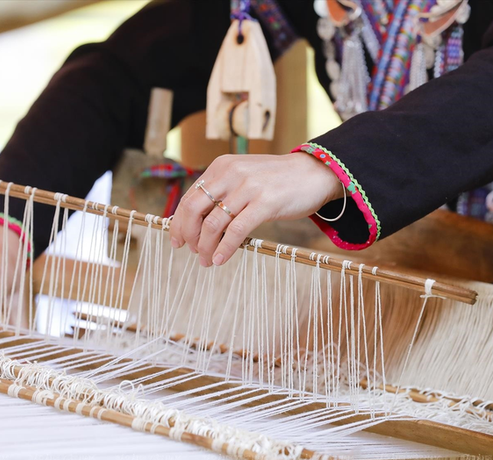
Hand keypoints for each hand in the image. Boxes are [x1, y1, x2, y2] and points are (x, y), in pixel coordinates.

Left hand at [169, 153, 341, 266]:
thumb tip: (197, 222)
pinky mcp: (265, 203)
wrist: (315, 174)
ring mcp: (248, 188)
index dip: (179, 222)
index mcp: (221, 167)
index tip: (177, 240)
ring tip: (206, 260)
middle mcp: (231, 174)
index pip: (190, 197)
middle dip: (188, 235)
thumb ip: (222, 193)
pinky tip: (221, 259)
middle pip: (194, 209)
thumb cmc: (278, 181)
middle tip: (190, 252)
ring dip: (206, 247)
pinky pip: (237, 231)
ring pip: (214, 223)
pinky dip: (225, 249)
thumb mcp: (244, 178)